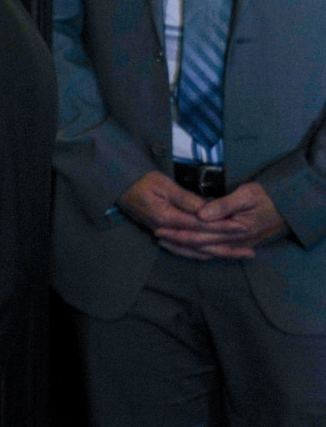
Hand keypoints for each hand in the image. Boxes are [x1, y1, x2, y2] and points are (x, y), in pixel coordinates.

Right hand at [119, 171, 278, 260]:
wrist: (119, 187)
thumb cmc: (140, 181)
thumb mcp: (163, 184)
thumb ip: (185, 198)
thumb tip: (207, 210)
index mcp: (166, 218)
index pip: (201, 225)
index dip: (223, 227)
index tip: (242, 227)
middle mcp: (167, 231)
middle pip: (201, 244)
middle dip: (227, 247)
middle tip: (250, 251)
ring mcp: (164, 235)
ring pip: (195, 251)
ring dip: (218, 254)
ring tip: (239, 255)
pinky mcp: (164, 235)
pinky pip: (186, 250)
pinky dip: (202, 253)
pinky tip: (215, 254)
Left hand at [154, 183, 287, 259]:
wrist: (289, 206)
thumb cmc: (266, 197)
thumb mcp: (246, 195)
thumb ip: (222, 206)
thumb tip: (200, 214)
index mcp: (233, 230)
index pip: (199, 235)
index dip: (178, 233)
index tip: (159, 228)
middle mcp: (234, 242)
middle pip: (200, 246)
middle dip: (177, 243)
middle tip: (157, 236)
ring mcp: (237, 246)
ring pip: (207, 252)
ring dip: (186, 250)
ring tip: (167, 244)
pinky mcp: (238, 245)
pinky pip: (216, 252)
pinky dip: (200, 252)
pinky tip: (189, 250)